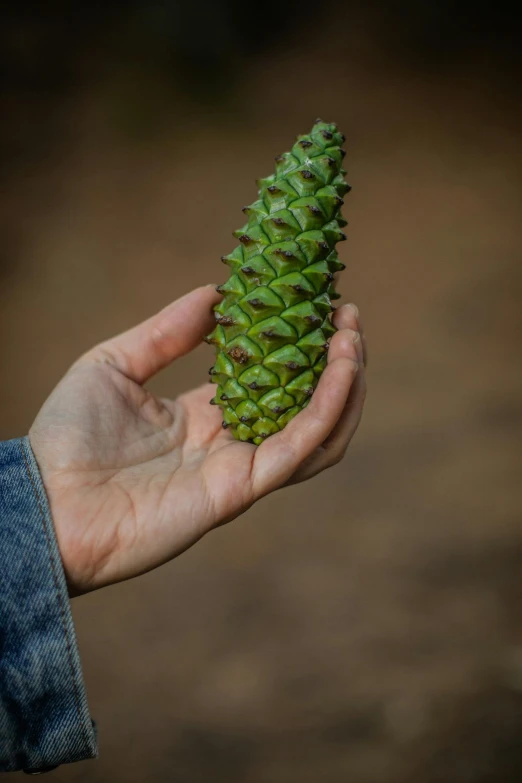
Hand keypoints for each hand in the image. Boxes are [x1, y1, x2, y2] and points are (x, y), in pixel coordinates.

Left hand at [29, 286, 366, 594]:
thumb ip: (166, 332)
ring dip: (345, 386)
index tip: (319, 303)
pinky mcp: (240, 490)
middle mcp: (231, 444)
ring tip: (353, 339)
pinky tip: (340, 370)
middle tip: (350, 317)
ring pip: (317, 431)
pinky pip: (299, 449)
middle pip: (306, 405)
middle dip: (336, 361)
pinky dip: (328, 410)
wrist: (44, 503)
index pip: (271, 380)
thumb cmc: (67, 437)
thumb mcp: (113, 364)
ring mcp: (239, 469)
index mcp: (204, 416)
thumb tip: (216, 291)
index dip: (299, 345)